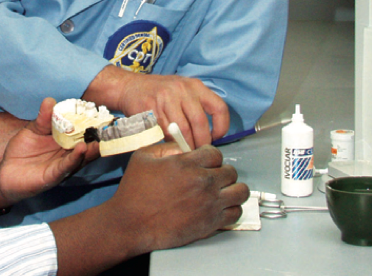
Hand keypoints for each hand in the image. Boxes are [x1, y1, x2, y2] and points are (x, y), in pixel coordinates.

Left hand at [0, 98, 99, 208]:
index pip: (82, 131)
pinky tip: (82, 149)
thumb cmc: (22, 150)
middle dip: (98, 136)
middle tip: (110, 125)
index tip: (104, 113)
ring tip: (98, 138)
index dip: (93, 123)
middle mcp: (68, 153)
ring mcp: (63, 165)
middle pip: (87, 144)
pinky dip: (75, 158)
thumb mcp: (33, 130)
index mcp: (65, 141)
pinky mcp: (54, 175)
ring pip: (81, 156)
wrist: (6, 172)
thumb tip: (50, 100)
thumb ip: (43, 118)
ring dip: (90, 147)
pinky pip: (67, 166)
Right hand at [49, 142, 247, 274]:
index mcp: (187, 163)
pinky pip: (236, 213)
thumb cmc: (134, 190)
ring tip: (222, 191)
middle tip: (211, 177)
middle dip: (221, 171)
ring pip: (240, 191)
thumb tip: (184, 147)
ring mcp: (210, 204)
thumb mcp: (143, 157)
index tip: (204, 162)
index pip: (215, 153)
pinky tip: (220, 207)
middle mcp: (203, 182)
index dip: (210, 156)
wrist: (131, 223)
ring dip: (232, 189)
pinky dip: (231, 209)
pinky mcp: (211, 223)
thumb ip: (166, 147)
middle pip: (230, 171)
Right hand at [83, 65, 228, 149]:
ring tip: (186, 151)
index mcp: (195, 86)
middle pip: (200, 122)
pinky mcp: (151, 109)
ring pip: (182, 130)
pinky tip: (171, 145)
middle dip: (201, 142)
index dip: (221, 127)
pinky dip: (170, 142)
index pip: (219, 107)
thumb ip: (197, 107)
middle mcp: (182, 90)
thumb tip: (211, 135)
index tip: (215, 137)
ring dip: (186, 145)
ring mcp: (165, 98)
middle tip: (199, 151)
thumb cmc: (160, 93)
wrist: (129, 87)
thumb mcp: (182, 91)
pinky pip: (164, 132)